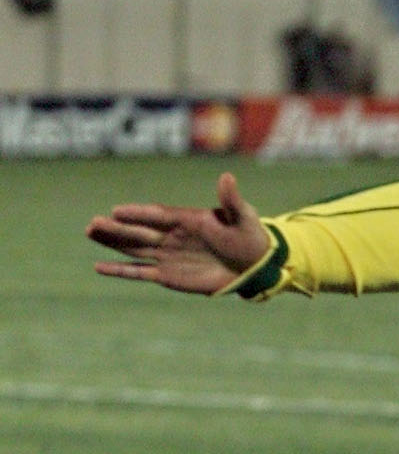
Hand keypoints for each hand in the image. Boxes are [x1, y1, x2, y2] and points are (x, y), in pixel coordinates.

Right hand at [88, 172, 270, 294]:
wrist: (255, 266)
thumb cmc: (250, 237)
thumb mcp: (243, 217)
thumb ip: (231, 200)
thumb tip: (227, 177)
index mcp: (186, 219)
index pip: (157, 215)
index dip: (138, 214)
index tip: (117, 211)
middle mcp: (171, 236)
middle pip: (138, 231)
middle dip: (115, 228)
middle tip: (92, 223)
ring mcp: (167, 255)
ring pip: (133, 248)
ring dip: (111, 243)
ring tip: (89, 233)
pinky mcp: (167, 275)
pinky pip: (139, 272)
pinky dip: (120, 270)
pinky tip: (99, 266)